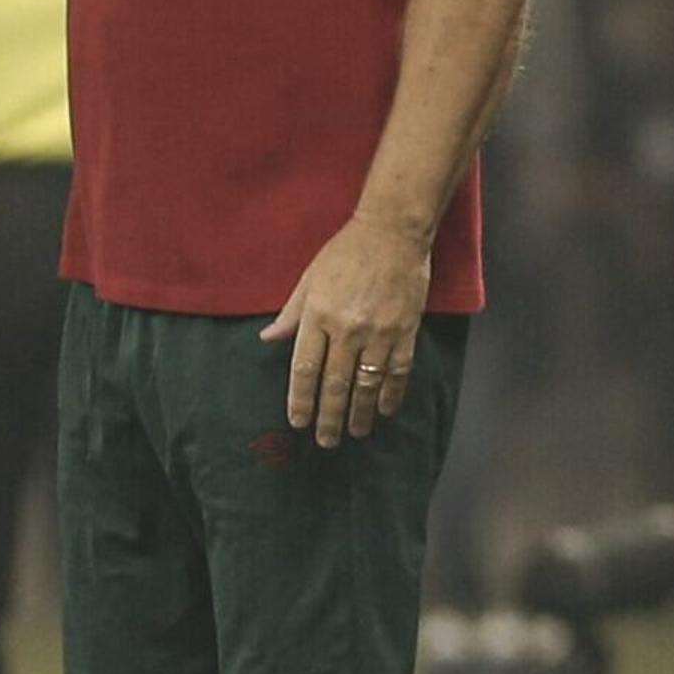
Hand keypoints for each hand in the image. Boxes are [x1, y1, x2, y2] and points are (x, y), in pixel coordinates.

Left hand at [264, 211, 431, 445]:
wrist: (393, 232)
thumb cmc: (346, 252)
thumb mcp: (309, 279)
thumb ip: (291, 313)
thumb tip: (268, 339)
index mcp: (318, 315)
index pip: (305, 369)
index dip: (301, 400)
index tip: (298, 422)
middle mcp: (347, 329)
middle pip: (335, 384)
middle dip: (328, 417)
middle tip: (325, 441)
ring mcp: (379, 332)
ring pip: (367, 384)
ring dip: (360, 414)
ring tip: (355, 433)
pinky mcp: (405, 331)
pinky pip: (398, 372)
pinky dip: (391, 395)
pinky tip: (385, 411)